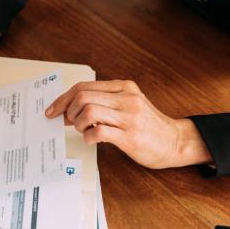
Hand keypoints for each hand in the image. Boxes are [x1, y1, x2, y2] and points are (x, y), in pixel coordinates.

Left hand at [45, 80, 211, 168]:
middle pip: (82, 97)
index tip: (52, 110)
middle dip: (68, 111)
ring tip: (83, 130)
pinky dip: (87, 136)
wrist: (176, 142)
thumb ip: (103, 102)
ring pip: (88, 111)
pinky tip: (90, 139)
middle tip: (68, 122)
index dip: (63, 99)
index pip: (83, 87)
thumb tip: (69, 109)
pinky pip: (99, 132)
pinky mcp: (130, 137)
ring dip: (78, 124)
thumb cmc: (148, 125)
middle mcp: (126, 98)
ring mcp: (129, 117)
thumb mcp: (128, 104)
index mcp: (124, 87)